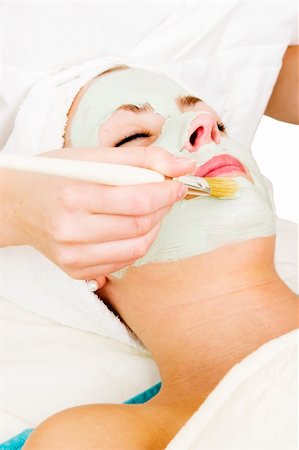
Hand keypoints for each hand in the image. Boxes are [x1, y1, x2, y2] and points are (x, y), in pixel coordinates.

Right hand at [1, 146, 194, 284]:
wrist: (19, 206)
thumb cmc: (55, 177)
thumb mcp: (93, 157)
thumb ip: (142, 159)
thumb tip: (186, 166)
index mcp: (73, 197)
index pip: (137, 202)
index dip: (166, 193)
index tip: (178, 184)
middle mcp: (71, 232)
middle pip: (140, 227)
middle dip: (163, 209)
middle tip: (166, 194)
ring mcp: (73, 258)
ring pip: (137, 249)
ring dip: (154, 228)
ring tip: (151, 210)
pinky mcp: (77, 272)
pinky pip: (123, 263)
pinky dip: (137, 243)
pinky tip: (132, 227)